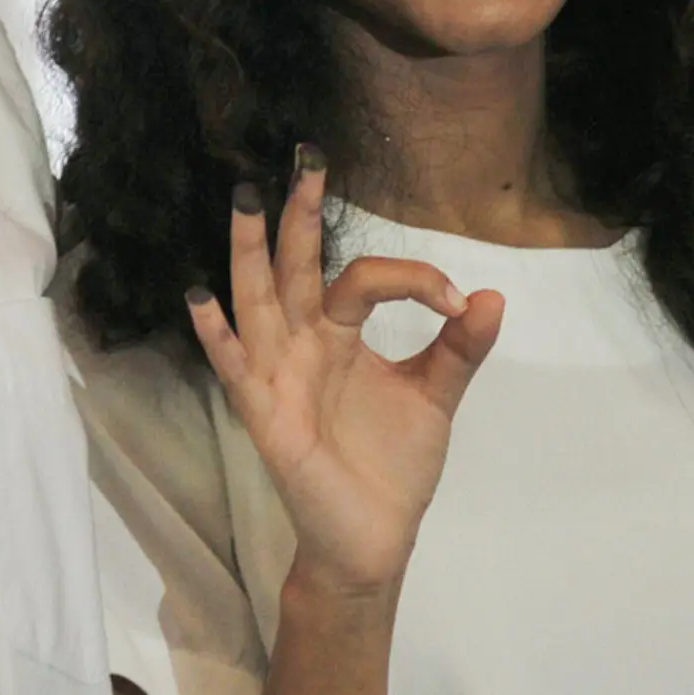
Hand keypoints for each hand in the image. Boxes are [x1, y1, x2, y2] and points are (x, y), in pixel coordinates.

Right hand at [187, 148, 504, 597]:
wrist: (375, 539)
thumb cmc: (393, 466)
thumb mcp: (435, 396)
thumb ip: (459, 347)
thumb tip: (493, 294)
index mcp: (341, 333)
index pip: (365, 278)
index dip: (413, 278)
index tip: (457, 302)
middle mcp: (303, 344)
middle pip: (296, 267)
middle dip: (299, 214)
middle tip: (307, 155)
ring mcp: (279, 375)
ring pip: (259, 300)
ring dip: (251, 252)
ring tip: (249, 199)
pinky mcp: (266, 414)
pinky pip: (234, 367)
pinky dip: (215, 334)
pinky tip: (200, 297)